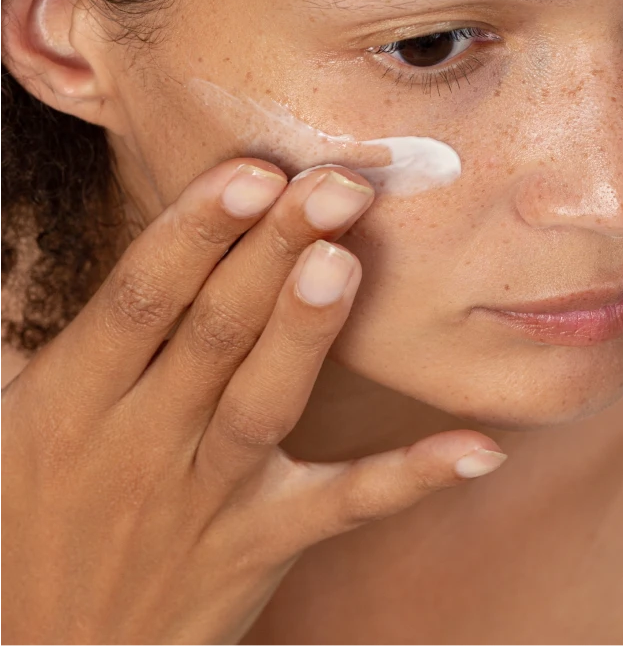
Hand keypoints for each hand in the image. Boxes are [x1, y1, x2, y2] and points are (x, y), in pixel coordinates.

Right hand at [0, 159, 505, 645]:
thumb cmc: (35, 516)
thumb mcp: (21, 423)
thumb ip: (89, 340)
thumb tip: (134, 240)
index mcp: (69, 399)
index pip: (140, 296)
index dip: (195, 231)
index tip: (253, 173)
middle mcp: (138, 443)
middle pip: (214, 331)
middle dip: (274, 251)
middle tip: (334, 185)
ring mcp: (202, 499)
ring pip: (263, 404)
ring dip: (306, 332)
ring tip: (348, 261)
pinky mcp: (255, 548)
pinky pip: (339, 508)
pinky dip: (410, 479)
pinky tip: (479, 448)